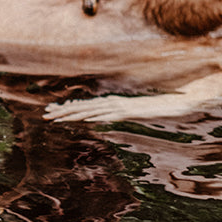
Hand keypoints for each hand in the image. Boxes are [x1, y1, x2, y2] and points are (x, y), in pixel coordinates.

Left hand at [43, 92, 200, 123]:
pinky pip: (107, 115)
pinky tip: (83, 118)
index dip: (67, 109)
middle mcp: (111, 103)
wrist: (176, 103)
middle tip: (45, 115)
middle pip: (82, 107)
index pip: (84, 106)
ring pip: (90, 110)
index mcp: (110, 103)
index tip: (51, 112)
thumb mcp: (133, 114)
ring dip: (72, 114)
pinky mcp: (127, 112)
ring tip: (56, 118)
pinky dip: (94, 116)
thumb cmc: (155, 109)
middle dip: (62, 111)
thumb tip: (108, 119)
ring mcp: (119, 107)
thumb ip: (120, 115)